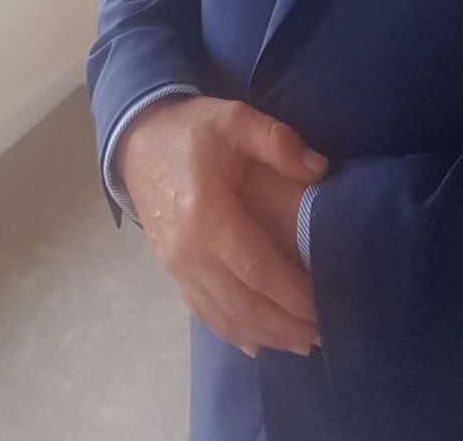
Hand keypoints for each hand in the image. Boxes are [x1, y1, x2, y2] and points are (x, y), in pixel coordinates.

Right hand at [117, 95, 326, 356]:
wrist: (137, 139)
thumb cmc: (192, 130)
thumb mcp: (236, 118)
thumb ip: (278, 142)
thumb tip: (319, 170)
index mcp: (207, 214)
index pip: (258, 268)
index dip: (293, 294)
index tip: (325, 304)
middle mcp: (189, 251)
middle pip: (243, 303)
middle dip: (285, 324)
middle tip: (323, 333)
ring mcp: (176, 265)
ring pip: (224, 315)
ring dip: (264, 334)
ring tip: (301, 342)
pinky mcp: (171, 270)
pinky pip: (203, 311)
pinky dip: (232, 332)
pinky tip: (256, 343)